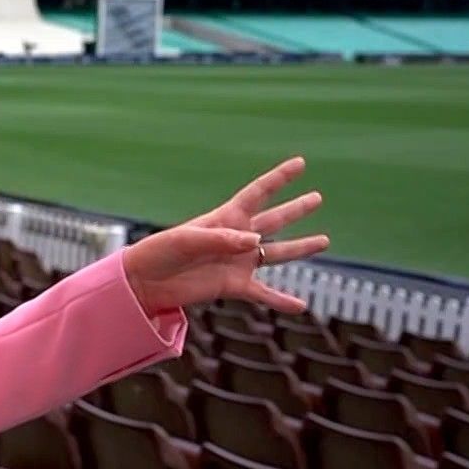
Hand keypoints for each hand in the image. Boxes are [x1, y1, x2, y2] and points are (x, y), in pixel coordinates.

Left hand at [124, 156, 328, 315]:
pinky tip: (301, 306)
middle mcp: (236, 238)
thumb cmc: (161, 252)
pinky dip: (281, 300)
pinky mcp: (233, 286)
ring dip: (301, 248)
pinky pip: (263, 293)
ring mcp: (237, 262)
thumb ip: (221, 239)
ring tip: (324, 240)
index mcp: (225, 218)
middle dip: (296, 209)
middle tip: (317, 197)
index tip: (300, 163)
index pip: (258, 193)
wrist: (144, 282)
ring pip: (277, 253)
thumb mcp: (187, 240)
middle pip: (274, 220)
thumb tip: (256, 243)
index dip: (279, 178)